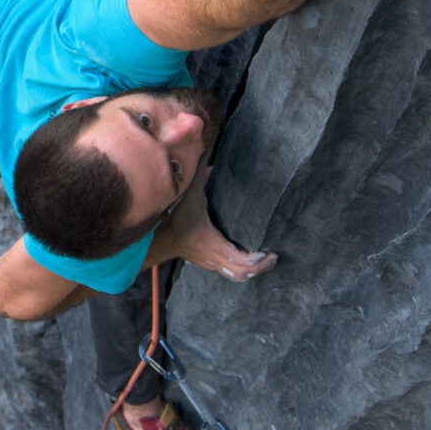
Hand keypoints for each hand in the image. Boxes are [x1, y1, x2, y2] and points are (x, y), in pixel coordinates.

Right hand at [153, 169, 277, 281]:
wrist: (157, 239)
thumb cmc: (174, 217)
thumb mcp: (188, 194)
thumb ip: (200, 174)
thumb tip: (208, 153)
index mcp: (210, 242)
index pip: (237, 260)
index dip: (254, 261)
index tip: (267, 253)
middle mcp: (212, 257)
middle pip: (241, 273)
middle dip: (260, 267)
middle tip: (273, 257)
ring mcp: (211, 264)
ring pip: (237, 276)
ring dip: (253, 271)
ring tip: (267, 260)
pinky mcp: (210, 264)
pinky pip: (231, 273)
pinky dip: (244, 270)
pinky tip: (254, 261)